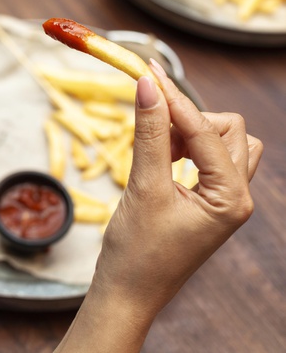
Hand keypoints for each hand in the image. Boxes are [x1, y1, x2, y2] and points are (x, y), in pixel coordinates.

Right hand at [56, 60, 262, 351]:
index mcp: (231, 198)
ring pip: (224, 143)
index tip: (147, 72)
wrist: (127, 292)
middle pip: (228, 130)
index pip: (206, 131)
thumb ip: (148, 134)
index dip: (175, 100)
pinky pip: (208, 160)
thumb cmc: (136, 252)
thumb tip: (148, 86)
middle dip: (189, 119)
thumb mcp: (143, 187)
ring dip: (191, 132)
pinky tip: (159, 155)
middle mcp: (236, 196)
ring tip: (154, 143)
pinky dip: (186, 148)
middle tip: (149, 124)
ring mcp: (223, 200)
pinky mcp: (207, 202)